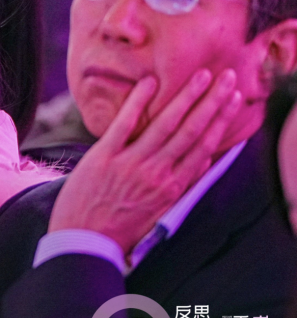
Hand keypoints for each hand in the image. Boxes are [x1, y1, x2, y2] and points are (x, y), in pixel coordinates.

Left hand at [49, 68, 242, 254]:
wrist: (83, 241)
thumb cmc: (119, 228)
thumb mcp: (159, 212)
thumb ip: (178, 187)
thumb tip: (200, 162)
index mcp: (173, 188)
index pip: (204, 147)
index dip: (221, 121)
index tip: (233, 101)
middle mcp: (157, 173)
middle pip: (192, 131)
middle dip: (213, 102)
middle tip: (227, 77)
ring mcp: (131, 163)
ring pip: (166, 124)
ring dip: (187, 97)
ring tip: (202, 76)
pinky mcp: (104, 156)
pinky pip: (125, 124)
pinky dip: (138, 102)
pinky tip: (150, 83)